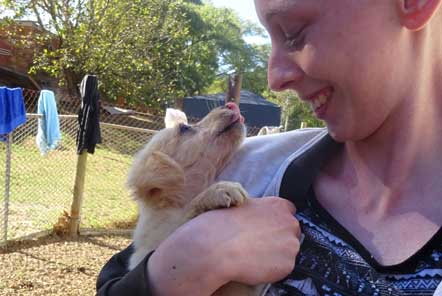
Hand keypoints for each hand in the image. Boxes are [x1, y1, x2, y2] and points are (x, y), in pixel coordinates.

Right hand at [147, 196, 300, 295]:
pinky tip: (255, 264)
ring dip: (277, 253)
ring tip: (254, 255)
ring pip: (288, 250)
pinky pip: (283, 267)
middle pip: (291, 231)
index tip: (267, 229)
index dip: (277, 221)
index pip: (289, 211)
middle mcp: (290, 222)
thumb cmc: (223, 224)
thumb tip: (259, 217)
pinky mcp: (288, 264)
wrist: (217, 246)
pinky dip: (273, 269)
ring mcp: (291, 244)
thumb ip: (258, 209)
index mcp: (278, 205)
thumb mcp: (242, 204)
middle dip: (280, 237)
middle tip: (259, 244)